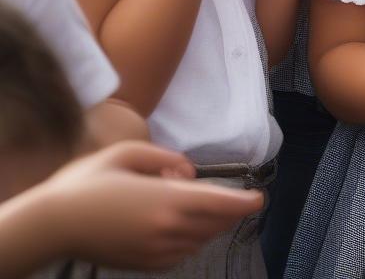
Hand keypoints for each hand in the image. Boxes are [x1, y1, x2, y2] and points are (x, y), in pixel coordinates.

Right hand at [39, 142, 262, 269]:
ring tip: (190, 202)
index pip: (218, 204)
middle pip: (213, 224)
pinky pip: (181, 254)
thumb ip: (166, 157)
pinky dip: (190, 239)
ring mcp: (155, 252)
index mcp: (166, 200)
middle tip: (230, 195)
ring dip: (208, 224)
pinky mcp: (143, 265)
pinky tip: (176, 224)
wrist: (52, 225)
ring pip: (199, 240)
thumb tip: (188, 172)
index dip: (243, 202)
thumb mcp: (128, 153)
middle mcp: (166, 230)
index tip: (260, 198)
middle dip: (227, 210)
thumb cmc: (88, 182)